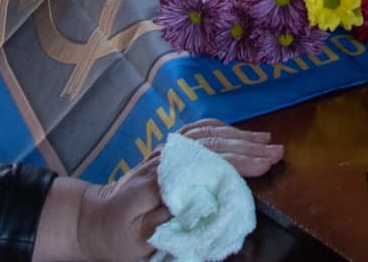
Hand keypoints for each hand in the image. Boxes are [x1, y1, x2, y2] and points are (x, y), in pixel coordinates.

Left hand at [64, 121, 281, 261]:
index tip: (266, 165)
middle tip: (277, 153)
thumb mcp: (142, 239)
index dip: (238, 164)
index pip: (207, 165)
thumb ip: (172, 221)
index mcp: (161, 181)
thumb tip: (205, 203)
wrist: (90, 221)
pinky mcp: (165, 152)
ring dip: (239, 136)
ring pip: (206, 135)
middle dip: (247, 148)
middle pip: (211, 146)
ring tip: (267, 142)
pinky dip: (219, 129)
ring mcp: (164, 153)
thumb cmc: (116, 237)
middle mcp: (164, 160)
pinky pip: (195, 133)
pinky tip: (236, 133)